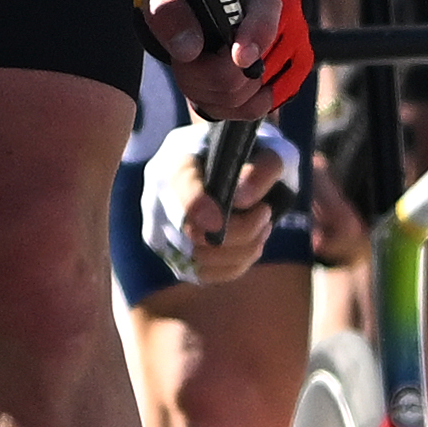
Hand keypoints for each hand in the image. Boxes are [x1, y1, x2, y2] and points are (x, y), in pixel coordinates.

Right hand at [138, 120, 298, 283]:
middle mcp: (156, 198)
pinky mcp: (172, 257)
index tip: (222, 220)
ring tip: (263, 226)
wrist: (233, 170)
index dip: (197, 206)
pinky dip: (236, 265)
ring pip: (199, 259)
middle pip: (192, 232)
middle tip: (266, 213)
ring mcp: (159, 231)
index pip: (178, 187)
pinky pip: (204, 275)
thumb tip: (243, 199)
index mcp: (174, 162)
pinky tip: (252, 243)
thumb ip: (265, 168)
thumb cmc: (253, 158)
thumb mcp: (271, 150)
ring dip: (244, 249)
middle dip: (242, 231)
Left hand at [140, 0, 306, 122]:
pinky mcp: (291, 79)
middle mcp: (287, 19)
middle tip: (183, 60)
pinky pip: (256, 109)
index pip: (266, 12)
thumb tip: (188, 49)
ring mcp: (295, 52)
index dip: (255, 36)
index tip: (238, 57)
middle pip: (251, 72)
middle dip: (206, 75)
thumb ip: (169, 11)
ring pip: (251, 98)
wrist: (209, 1)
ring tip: (196, 68)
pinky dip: (225, 105)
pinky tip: (210, 84)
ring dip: (211, 92)